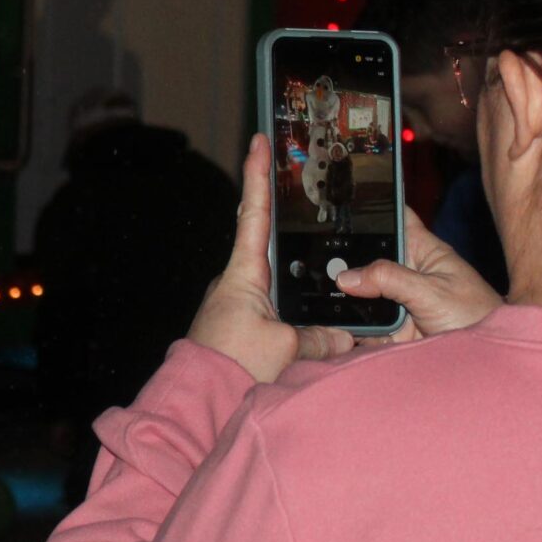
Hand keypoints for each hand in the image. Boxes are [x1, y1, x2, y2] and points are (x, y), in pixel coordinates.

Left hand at [186, 135, 356, 384]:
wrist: (197, 400)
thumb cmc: (230, 367)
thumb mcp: (284, 348)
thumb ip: (317, 337)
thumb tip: (343, 336)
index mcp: (243, 273)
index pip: (253, 212)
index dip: (257, 175)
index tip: (259, 141)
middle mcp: (238, 283)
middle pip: (266, 239)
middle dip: (284, 216)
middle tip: (300, 185)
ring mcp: (238, 305)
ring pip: (277, 280)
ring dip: (299, 274)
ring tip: (327, 260)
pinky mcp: (242, 329)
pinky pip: (275, 310)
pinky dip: (296, 307)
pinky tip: (315, 315)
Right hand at [334, 204, 503, 343]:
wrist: (482, 362)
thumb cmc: (476, 318)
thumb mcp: (433, 292)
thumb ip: (390, 279)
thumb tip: (347, 277)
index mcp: (422, 252)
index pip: (396, 218)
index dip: (374, 207)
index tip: (343, 201)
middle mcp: (404, 273)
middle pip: (366, 257)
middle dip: (345, 260)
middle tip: (326, 265)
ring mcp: (395, 302)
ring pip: (358, 292)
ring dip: (344, 297)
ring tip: (326, 296)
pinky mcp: (388, 329)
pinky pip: (360, 323)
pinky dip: (347, 325)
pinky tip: (337, 324)